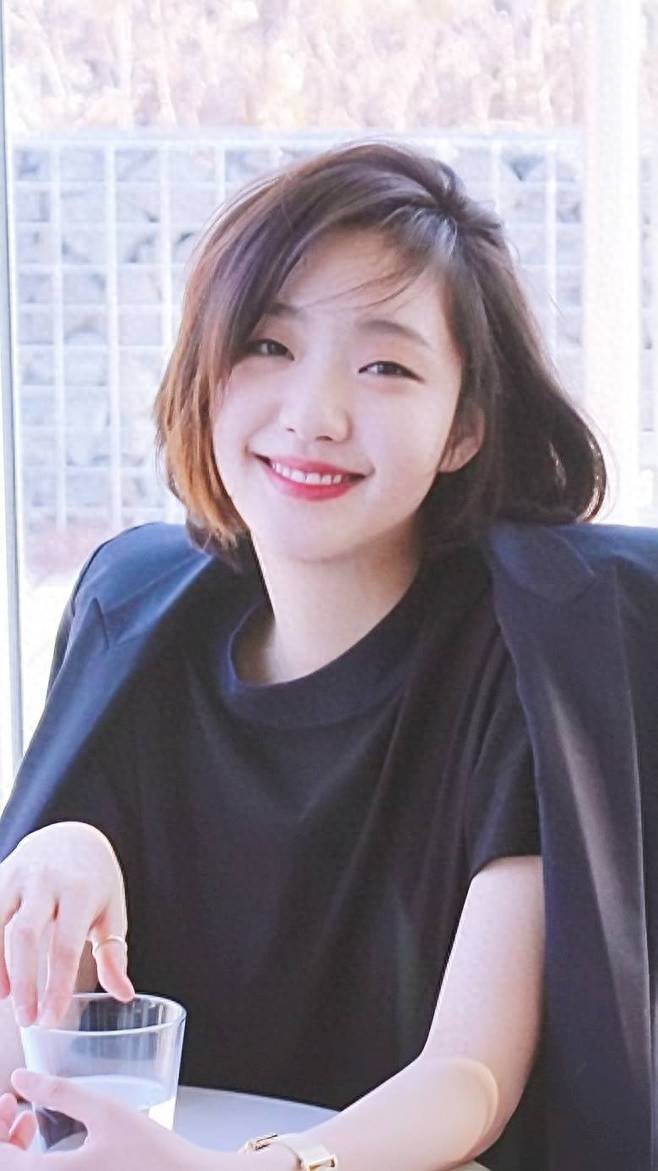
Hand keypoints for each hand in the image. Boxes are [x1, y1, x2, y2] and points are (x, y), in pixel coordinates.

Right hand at [0, 823, 134, 1026]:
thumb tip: (124, 994)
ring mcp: (17, 876)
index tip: (51, 1019)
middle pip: (25, 935)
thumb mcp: (112, 911)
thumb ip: (113, 954)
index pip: (65, 946)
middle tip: (27, 1019)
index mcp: (80, 891)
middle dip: (24, 981)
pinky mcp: (0, 875)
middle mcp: (46, 880)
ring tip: (6, 997)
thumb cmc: (96, 882)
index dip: (57, 986)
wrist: (73, 834)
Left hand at [0, 1070, 225, 1169]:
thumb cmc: (152, 1153)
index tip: (8, 1099)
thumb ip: (59, 1093)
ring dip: (17, 1148)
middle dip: (4, 1134)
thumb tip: (20, 1078)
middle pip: (8, 1167)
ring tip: (32, 1116)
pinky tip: (53, 1139)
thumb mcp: (104, 1111)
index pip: (0, 1159)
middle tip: (15, 1102)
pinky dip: (36, 1161)